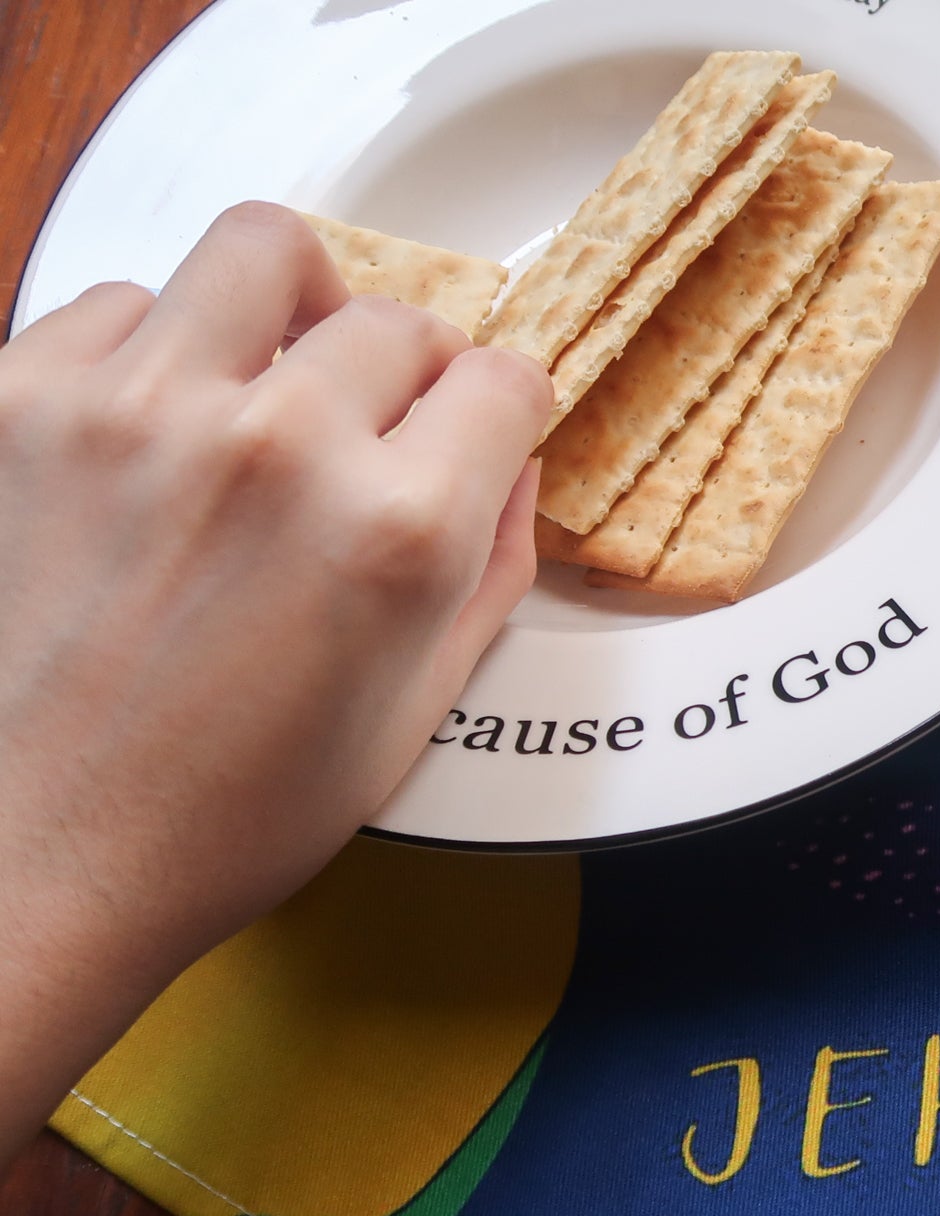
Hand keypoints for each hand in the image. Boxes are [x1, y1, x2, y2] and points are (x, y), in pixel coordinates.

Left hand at [0, 202, 548, 1154]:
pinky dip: (150, 351)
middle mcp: (276, 446)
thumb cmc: (208, 817)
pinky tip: (152, 431)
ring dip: (285, 310)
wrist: (29, 855)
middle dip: (407, 368)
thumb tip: (506, 471)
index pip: (503, 379)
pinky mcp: (16, 397)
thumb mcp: (408, 715)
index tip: (478, 422)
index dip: (500, 409)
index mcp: (395, 532)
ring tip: (266, 377)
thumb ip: (485, 575)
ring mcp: (136, 408)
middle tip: (375, 423)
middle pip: (397, 316)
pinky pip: (115, 304)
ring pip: (259, 251)